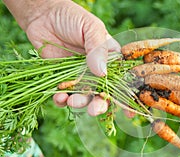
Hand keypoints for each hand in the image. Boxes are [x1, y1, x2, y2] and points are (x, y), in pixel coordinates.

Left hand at [17, 0, 119, 115]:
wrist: (43, 16)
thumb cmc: (72, 18)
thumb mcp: (91, 28)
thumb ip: (98, 49)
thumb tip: (102, 73)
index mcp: (110, 59)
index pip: (122, 80)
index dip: (126, 96)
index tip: (128, 111)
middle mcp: (97, 71)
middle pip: (103, 93)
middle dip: (100, 105)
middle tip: (94, 110)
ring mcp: (80, 77)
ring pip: (84, 97)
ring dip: (80, 103)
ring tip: (72, 102)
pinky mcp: (63, 80)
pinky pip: (64, 95)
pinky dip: (62, 100)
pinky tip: (59, 97)